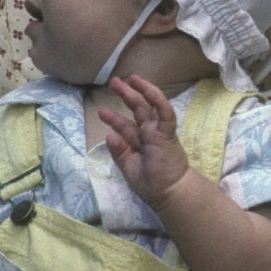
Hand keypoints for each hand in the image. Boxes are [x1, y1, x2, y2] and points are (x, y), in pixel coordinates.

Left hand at [100, 75, 192, 207]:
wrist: (168, 192)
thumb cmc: (151, 184)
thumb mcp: (128, 167)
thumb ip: (119, 152)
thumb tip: (109, 136)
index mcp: (139, 142)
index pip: (125, 125)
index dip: (114, 118)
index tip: (101, 111)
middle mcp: (149, 133)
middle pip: (137, 109)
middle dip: (126, 95)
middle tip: (114, 82)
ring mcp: (159, 132)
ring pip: (150, 107)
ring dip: (141, 91)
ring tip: (130, 78)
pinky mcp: (167, 133)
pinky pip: (165, 114)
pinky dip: (158, 101)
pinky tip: (148, 89)